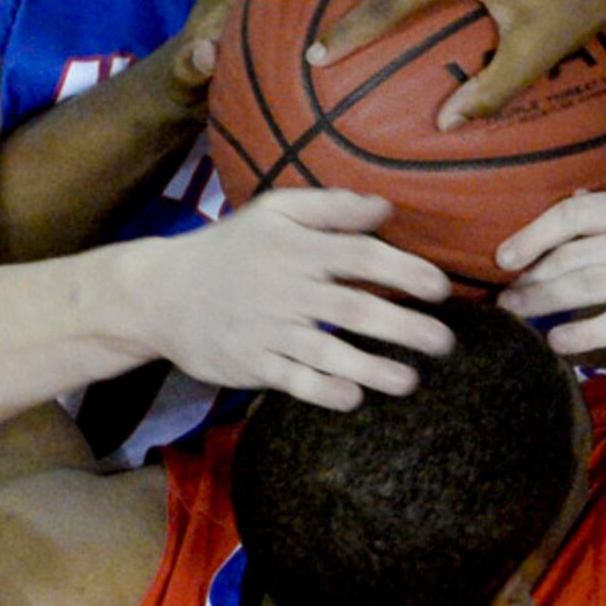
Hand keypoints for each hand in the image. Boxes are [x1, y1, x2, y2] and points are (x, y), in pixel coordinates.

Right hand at [126, 190, 453, 408]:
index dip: (405, 270)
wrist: (160, 292)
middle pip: (354, 309)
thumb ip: (331, 207)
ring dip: (372, 368)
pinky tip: (353, 398)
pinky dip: (322, 392)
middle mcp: (287, 289)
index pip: (361, 257)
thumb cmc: (230, 248)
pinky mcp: (250, 364)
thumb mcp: (274, 211)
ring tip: (411, 380)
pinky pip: (292, 380)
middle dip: (404, 327)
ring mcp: (268, 329)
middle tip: (445, 342)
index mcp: (298, 248)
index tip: (441, 289)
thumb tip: (386, 208)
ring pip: (328, 352)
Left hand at [497, 175, 605, 350]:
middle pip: (571, 257)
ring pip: (587, 290)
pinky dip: (582, 335)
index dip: (531, 234)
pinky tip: (559, 343)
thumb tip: (585, 201)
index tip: (505, 255)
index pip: (573, 214)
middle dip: (528, 278)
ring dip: (542, 305)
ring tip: (517, 318)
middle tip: (503, 297)